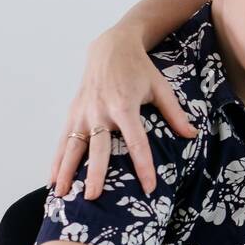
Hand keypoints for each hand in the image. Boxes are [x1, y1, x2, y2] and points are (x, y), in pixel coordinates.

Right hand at [49, 27, 195, 198]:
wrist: (110, 48)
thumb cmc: (139, 69)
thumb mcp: (161, 88)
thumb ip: (175, 113)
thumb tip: (192, 135)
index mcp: (125, 107)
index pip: (136, 142)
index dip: (144, 166)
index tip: (149, 188)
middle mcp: (101, 111)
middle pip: (98, 148)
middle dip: (95, 173)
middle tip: (92, 197)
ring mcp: (84, 113)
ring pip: (73, 146)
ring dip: (66, 170)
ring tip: (61, 194)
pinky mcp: (73, 112)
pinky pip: (63, 139)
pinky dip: (56, 160)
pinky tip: (52, 179)